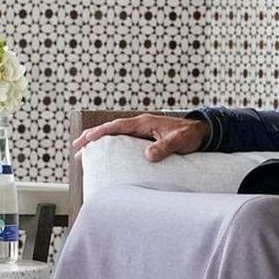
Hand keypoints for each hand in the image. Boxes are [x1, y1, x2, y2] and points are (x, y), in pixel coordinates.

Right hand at [71, 114, 208, 161]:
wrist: (202, 132)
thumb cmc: (190, 135)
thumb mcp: (178, 141)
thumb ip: (164, 147)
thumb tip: (147, 156)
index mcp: (144, 123)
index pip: (116, 126)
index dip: (100, 133)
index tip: (86, 140)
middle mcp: (140, 125)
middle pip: (111, 130)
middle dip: (92, 137)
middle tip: (76, 147)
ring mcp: (142, 131)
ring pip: (115, 136)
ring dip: (99, 143)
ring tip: (84, 154)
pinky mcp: (145, 138)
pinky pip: (123, 141)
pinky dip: (111, 146)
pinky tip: (105, 156)